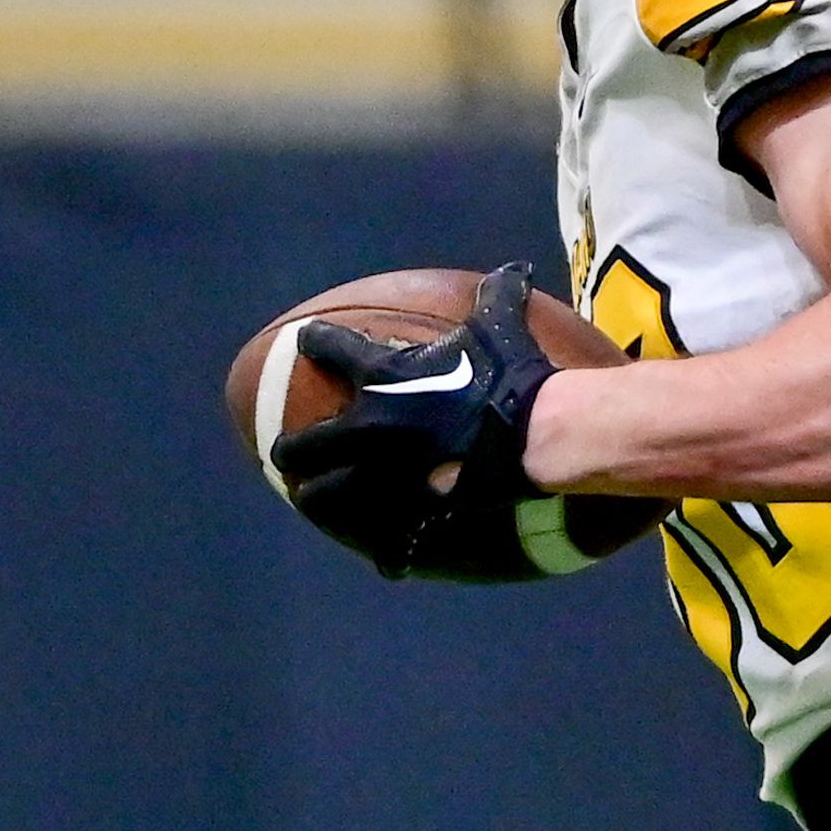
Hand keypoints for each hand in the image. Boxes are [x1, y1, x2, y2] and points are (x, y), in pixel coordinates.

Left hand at [267, 261, 559, 580]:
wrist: (539, 435)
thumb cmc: (515, 375)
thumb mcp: (501, 326)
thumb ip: (497, 296)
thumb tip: (516, 267)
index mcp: (381, 378)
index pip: (328, 350)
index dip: (315, 344)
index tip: (308, 343)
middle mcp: (368, 430)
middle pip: (303, 444)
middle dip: (293, 449)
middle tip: (291, 452)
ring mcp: (385, 478)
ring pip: (326, 497)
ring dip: (318, 498)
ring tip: (314, 500)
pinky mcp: (413, 514)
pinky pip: (391, 543)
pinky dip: (389, 553)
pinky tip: (386, 563)